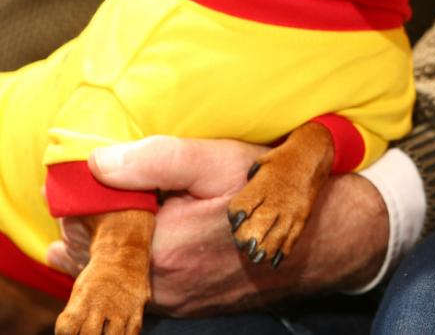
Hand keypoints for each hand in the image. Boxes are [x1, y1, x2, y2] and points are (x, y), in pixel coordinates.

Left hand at [46, 136, 388, 315]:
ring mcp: (177, 301)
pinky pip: (146, 282)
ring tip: (125, 208)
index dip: (81, 199)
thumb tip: (96, 162)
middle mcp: (163, 286)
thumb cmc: (274, 191)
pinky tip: (151, 234)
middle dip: (94, 222)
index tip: (88, 177)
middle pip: (97, 255)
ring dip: (116, 241)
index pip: (86, 230)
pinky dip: (140, 258)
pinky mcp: (190, 305)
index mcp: (162, 249)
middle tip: (101, 188)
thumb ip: (155, 160)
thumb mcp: (218, 161)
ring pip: (121, 270)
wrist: (323, 236)